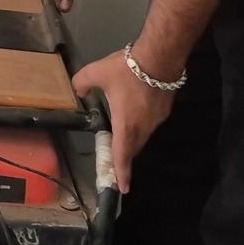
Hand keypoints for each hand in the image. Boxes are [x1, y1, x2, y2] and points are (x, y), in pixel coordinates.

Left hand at [69, 47, 176, 192]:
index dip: (121, 173)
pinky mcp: (165, 110)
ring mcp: (157, 120)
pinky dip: (142, 126)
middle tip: (118, 163)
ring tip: (123, 137)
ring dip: (133, 141)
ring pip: (143, 137)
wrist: (161, 56)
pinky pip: (151, 125)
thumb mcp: (97, 73)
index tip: (122, 188)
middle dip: (125, 157)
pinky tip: (136, 114)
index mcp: (126, 126)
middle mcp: (144, 128)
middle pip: (133, 149)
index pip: (122, 155)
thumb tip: (78, 92)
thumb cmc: (128, 69)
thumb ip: (83, 84)